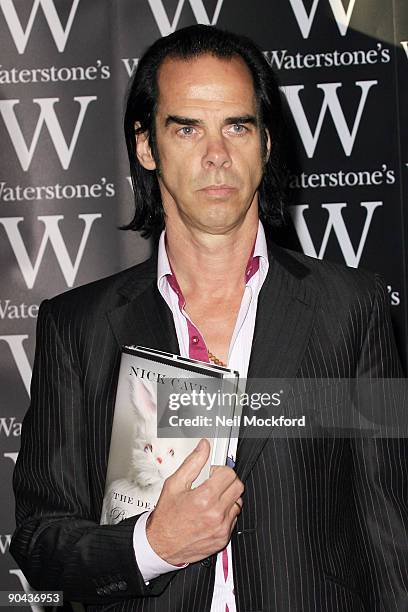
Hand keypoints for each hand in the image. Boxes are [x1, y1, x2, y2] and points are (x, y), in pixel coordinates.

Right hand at [145, 438, 243, 564]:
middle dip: (227, 482)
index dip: (219, 470)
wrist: (161, 545)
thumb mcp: (174, 484)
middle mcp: (216, 514)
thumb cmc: (166, 516)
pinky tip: (210, 514)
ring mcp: (222, 528)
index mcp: (205, 498)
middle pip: (238, 487)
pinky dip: (225, 514)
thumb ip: (193, 462)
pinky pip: (233, 519)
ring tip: (210, 501)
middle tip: (213, 484)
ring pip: (238, 503)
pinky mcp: (223, 538)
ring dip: (227, 498)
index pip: (229, 474)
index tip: (211, 474)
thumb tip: (204, 447)